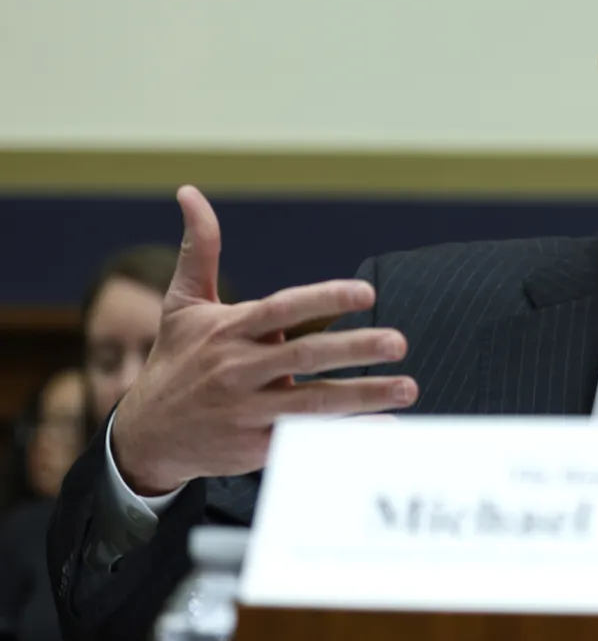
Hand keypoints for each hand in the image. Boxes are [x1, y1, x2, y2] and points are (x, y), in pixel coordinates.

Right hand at [112, 186, 419, 494]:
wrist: (147, 436)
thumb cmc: (175, 360)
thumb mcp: (182, 305)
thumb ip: (200, 250)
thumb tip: (190, 192)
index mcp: (229, 331)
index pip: (282, 309)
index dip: (325, 299)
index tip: (367, 292)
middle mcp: (238, 370)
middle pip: (305, 358)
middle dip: (355, 348)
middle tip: (399, 342)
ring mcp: (248, 411)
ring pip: (314, 403)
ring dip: (365, 395)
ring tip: (408, 387)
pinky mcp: (255, 447)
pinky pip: (308, 440)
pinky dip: (348, 434)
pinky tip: (386, 427)